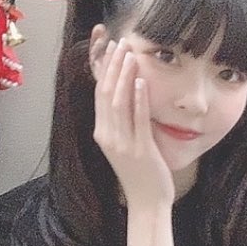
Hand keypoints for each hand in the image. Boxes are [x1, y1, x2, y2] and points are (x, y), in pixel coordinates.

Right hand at [91, 34, 174, 209]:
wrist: (147, 202)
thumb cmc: (141, 173)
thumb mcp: (126, 144)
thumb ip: (124, 121)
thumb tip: (129, 93)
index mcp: (103, 133)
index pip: (99, 93)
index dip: (103, 68)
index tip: (108, 46)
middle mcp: (108, 136)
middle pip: (106, 93)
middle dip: (113, 65)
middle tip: (120, 42)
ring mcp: (122, 143)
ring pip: (119, 102)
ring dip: (124, 76)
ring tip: (130, 54)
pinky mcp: (140, 150)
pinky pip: (137, 120)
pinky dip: (138, 99)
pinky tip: (142, 81)